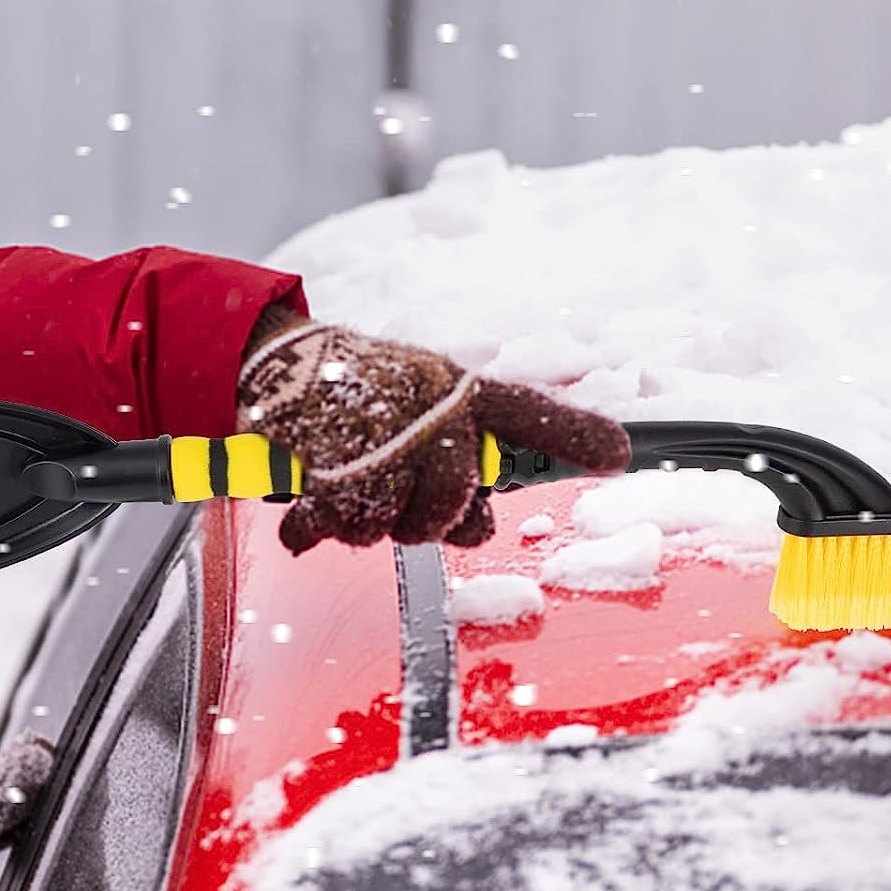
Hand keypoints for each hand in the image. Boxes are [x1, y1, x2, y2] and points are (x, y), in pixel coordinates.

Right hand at [237, 308, 631, 554]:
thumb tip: (484, 528)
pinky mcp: (321, 454)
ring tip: (346, 480)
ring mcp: (374, 430)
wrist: (272, 363)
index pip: (524, 412)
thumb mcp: (421, 422)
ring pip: (386, 525)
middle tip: (393, 494)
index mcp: (455, 392)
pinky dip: (313, 527)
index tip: (618, 455)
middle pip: (450, 505)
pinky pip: (333, 523)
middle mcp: (424, 406)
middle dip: (422, 519)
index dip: (573, 434)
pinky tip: (308, 505)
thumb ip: (463, 475)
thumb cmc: (360, 398)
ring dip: (361, 521)